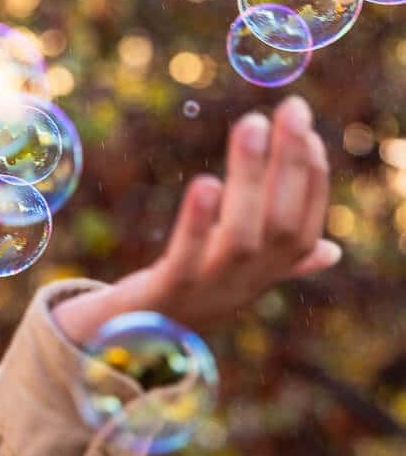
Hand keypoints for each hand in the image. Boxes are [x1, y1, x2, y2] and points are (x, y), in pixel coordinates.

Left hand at [53, 95, 338, 345]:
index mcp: (265, 274)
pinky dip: (199, 221)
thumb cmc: (185, 303)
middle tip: (290, 107)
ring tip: (251, 125)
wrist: (123, 347)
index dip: (310, 177)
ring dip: (250, 178)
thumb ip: (280, 264)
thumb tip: (331, 251)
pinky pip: (188, 257)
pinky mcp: (167, 294)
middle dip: (291, 164)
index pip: (304, 222)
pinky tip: (206, 182)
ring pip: (244, 235)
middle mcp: (246, 284)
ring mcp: (208, 290)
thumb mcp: (235, 279)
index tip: (305, 127)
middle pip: (283, 223)